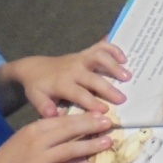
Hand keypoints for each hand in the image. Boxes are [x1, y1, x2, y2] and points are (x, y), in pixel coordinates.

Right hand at [0, 112, 115, 162]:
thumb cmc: (11, 157)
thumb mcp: (26, 136)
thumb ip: (46, 130)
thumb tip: (71, 122)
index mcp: (34, 129)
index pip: (63, 119)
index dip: (85, 116)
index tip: (102, 113)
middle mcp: (37, 142)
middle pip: (68, 131)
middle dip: (91, 127)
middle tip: (110, 123)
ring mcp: (37, 160)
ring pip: (68, 151)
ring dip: (90, 146)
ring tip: (107, 142)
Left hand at [4, 42, 129, 117]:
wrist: (35, 67)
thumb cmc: (39, 87)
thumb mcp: (36, 98)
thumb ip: (44, 107)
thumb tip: (53, 115)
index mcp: (61, 83)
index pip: (79, 93)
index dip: (92, 102)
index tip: (105, 111)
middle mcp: (73, 69)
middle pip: (93, 78)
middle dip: (108, 88)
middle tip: (123, 99)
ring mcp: (80, 58)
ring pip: (99, 58)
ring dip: (114, 66)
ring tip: (128, 77)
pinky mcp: (85, 52)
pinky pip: (100, 46)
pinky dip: (113, 49)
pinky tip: (124, 59)